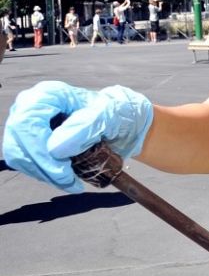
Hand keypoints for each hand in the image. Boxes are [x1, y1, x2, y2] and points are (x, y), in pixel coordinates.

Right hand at [2, 81, 153, 192]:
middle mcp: (33, 106)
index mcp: (50, 94)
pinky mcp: (31, 140)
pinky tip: (64, 178)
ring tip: (71, 181)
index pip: (27, 123)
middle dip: (42, 167)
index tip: (62, 170)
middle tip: (68, 181)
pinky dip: (43, 174)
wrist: (123, 122)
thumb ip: (83, 128)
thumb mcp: (108, 116)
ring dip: (43, 174)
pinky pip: (26, 162)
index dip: (38, 150)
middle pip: (19, 141)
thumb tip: (53, 149)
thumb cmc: (116, 113)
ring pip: (19, 155)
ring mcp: (29, 123)